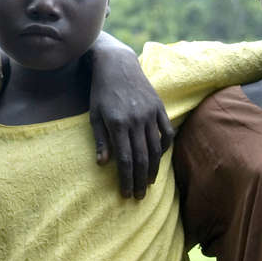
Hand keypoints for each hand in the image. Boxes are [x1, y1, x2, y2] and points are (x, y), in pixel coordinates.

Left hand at [87, 35, 174, 198]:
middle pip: (142, 158)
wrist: (117, 64)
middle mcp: (136, 120)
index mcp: (118, 124)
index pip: (125, 160)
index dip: (126, 179)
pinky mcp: (159, 107)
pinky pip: (167, 133)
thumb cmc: (101, 92)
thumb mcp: (94, 115)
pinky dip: (165, 148)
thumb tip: (103, 164)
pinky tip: (159, 159)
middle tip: (139, 196)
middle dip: (140, 180)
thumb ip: (100, 139)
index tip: (125, 194)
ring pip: (156, 149)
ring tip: (149, 182)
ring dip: (153, 169)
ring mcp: (150, 114)